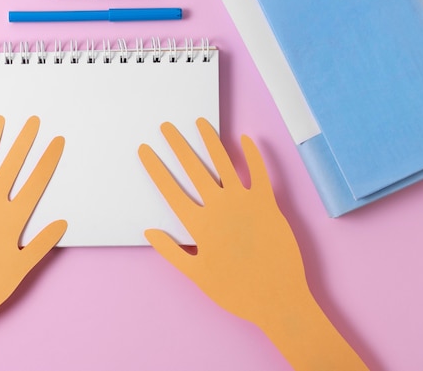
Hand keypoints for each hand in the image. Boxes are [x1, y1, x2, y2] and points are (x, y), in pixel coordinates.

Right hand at [139, 118, 308, 325]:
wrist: (277, 298)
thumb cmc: (235, 291)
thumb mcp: (197, 274)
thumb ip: (172, 251)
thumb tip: (149, 233)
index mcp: (199, 225)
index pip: (171, 190)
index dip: (156, 168)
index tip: (145, 150)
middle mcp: (219, 207)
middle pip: (194, 169)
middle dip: (178, 146)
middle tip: (167, 127)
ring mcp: (245, 203)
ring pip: (224, 163)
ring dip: (211, 141)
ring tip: (200, 123)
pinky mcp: (268, 203)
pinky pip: (260, 172)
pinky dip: (253, 154)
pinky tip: (245, 139)